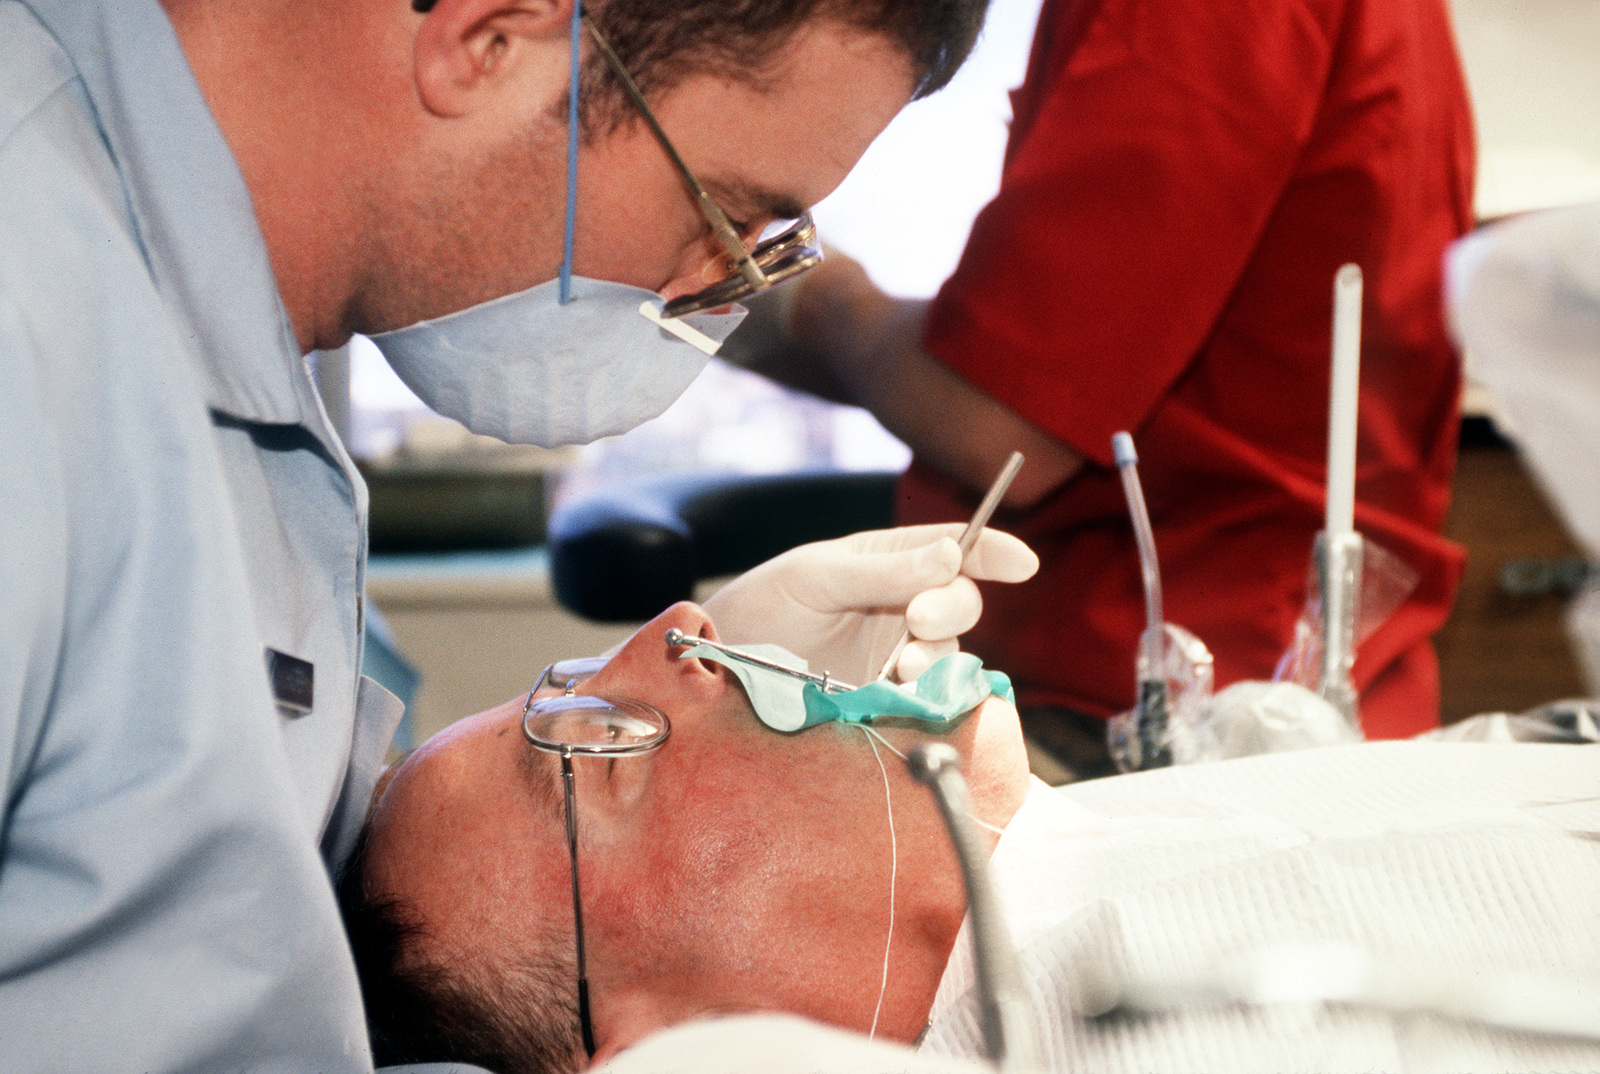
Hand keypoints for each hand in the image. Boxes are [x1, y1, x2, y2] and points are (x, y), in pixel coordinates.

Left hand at [702, 524, 1037, 684]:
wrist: (719, 670)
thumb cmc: (761, 608)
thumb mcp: (815, 578)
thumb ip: (882, 571)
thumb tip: (951, 557)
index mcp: (886, 561)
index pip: (952, 548)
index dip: (991, 550)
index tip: (1023, 562)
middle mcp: (900, 606)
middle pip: (959, 601)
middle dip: (951, 605)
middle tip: (918, 616)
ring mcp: (896, 654)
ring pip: (948, 651)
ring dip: (936, 656)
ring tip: (902, 667)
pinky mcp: (887, 699)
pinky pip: (927, 696)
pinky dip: (927, 695)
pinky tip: (904, 693)